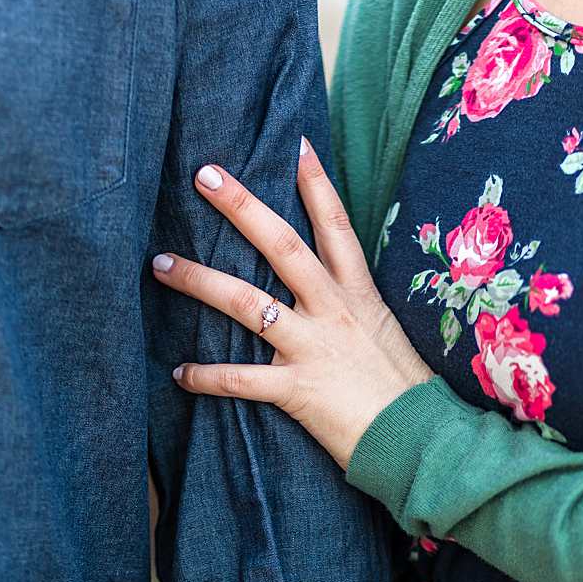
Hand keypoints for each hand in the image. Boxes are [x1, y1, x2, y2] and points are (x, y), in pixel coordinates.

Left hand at [150, 138, 434, 468]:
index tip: (294, 142)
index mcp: (356, 292)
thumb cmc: (399, 389)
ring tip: (161, 264)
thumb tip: (321, 287)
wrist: (421, 439)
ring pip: (248, 303)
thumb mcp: (382, 331)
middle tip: (205, 175)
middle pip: (282, 245)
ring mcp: (313, 347)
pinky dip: (206, 377)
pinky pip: (240, 380)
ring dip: (200, 281)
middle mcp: (332, 310)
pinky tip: (178, 374)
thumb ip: (348, 305)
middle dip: (242, 208)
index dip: (315, 182)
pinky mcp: (298, 390)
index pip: (334, 224)